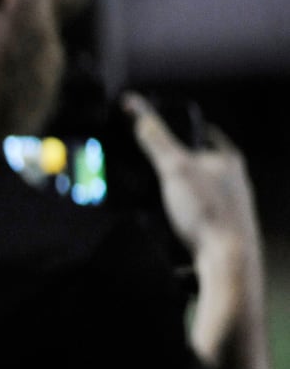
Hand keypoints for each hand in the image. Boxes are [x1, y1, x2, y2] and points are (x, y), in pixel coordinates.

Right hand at [122, 91, 263, 365]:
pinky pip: (197, 216)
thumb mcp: (173, 168)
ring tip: (152, 199)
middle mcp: (234, 182)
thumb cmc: (207, 212)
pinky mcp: (223, 231)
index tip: (156, 132)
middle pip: (197, 164)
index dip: (178, 130)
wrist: (226, 262)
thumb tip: (133, 106)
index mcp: (228, 160)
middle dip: (172, 166)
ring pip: (197, 192)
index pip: (202, 133)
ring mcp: (231, 208)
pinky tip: (165, 225)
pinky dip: (180, 217)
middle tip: (146, 169)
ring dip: (174, 194)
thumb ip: (154, 137)